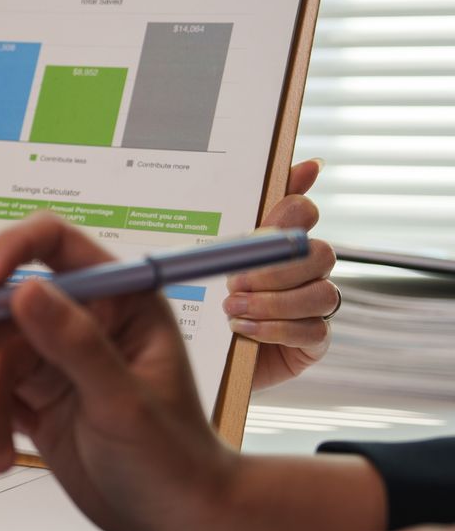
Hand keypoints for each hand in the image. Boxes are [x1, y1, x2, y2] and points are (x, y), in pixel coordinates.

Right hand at [0, 214, 238, 530]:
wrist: (174, 517)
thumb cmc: (173, 457)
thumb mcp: (123, 400)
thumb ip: (75, 343)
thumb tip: (25, 290)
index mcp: (121, 301)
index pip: (54, 244)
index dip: (10, 251)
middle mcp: (84, 321)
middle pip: (6, 304)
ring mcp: (56, 359)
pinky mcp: (34, 396)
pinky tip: (2, 456)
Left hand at [233, 159, 338, 388]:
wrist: (208, 358)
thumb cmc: (213, 304)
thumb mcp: (213, 261)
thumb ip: (242, 222)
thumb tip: (288, 171)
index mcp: (282, 244)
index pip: (302, 213)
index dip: (294, 212)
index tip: (267, 226)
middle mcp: (307, 270)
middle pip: (320, 254)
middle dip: (276, 269)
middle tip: (234, 283)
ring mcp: (315, 305)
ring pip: (321, 293)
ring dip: (274, 302)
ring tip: (233, 309)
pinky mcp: (315, 340)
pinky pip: (314, 330)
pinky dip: (277, 330)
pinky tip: (247, 330)